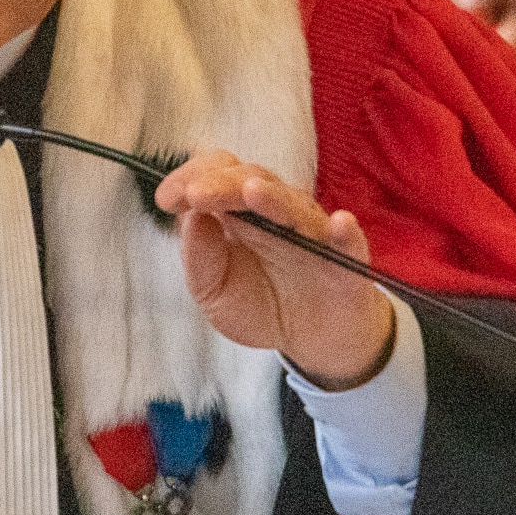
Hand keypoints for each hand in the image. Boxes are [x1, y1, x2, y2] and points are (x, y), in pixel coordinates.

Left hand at [155, 150, 394, 390]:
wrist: (312, 338)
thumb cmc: (262, 304)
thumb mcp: (215, 293)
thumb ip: (199, 259)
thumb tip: (191, 219)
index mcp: (240, 212)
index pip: (217, 176)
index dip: (192, 178)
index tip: (167, 198)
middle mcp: (276, 211)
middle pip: (251, 179)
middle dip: (221, 183)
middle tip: (196, 195)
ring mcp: (312, 232)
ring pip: (293, 204)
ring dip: (273, 197)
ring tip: (251, 193)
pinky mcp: (346, 259)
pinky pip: (348, 242)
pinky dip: (344, 232)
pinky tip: (339, 223)